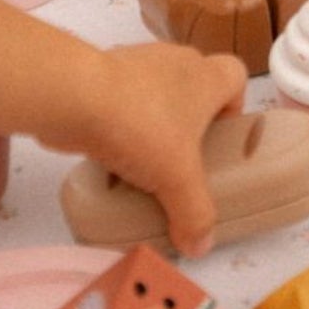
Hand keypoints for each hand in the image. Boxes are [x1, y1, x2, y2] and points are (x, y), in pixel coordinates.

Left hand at [62, 43, 246, 256]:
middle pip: (194, 85)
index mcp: (205, 77)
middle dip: (189, 121)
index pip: (235, 76)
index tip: (218, 137)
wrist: (74, 97)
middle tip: (180, 159)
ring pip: (155, 90)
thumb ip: (194, 214)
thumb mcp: (177, 180)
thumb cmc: (142, 127)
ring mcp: (136, 61)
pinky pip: (120, 98)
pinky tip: (109, 152)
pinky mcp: (101, 71)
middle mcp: (175, 61)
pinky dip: (118, 120)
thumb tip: (199, 247)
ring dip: (152, 120)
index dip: (233, 105)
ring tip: (141, 162)